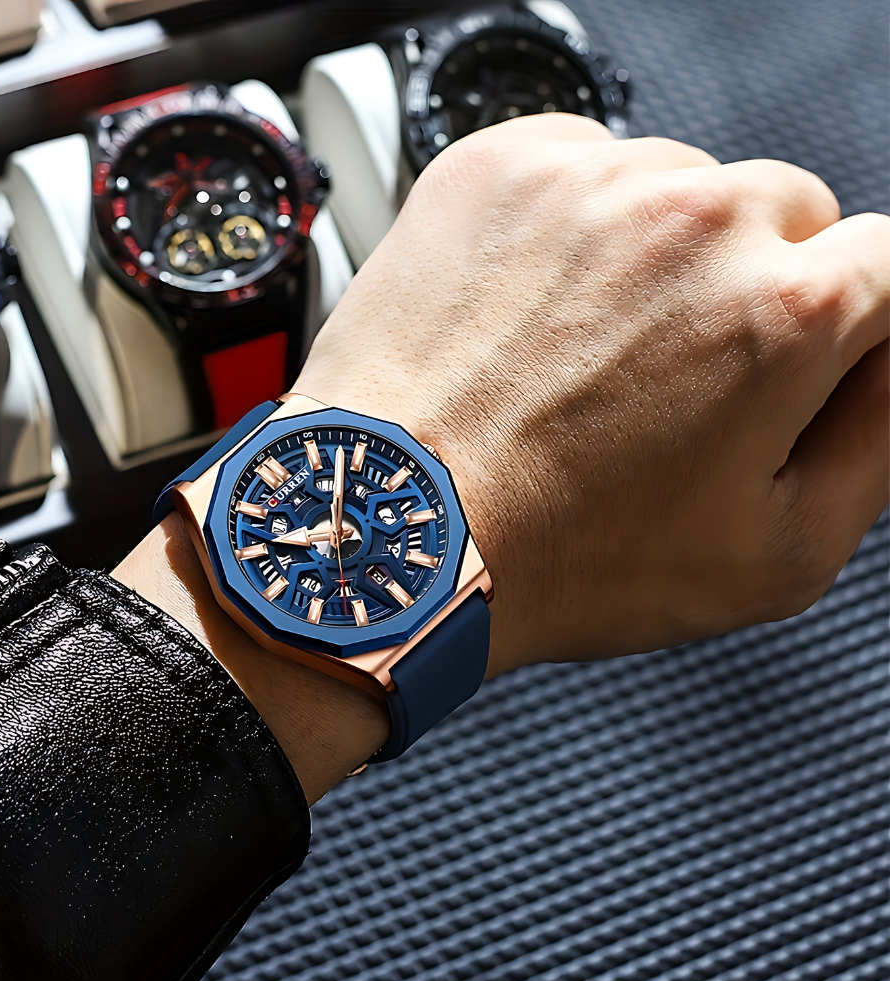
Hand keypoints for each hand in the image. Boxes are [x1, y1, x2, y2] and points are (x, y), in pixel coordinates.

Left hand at [118, 114, 888, 800]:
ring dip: (654, 259)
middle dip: (752, 290)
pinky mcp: (497, 169)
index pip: (889, 265)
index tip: (792, 365)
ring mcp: (587, 182)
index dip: (848, 325)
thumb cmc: (562, 560)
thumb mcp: (775, 555)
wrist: (391, 533)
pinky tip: (532, 317)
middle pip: (783, 217)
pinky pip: (580, 171)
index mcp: (787, 310)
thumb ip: (879, 438)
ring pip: (677, 190)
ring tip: (580, 359)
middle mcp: (694, 219)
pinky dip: (572, 230)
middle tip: (669, 382)